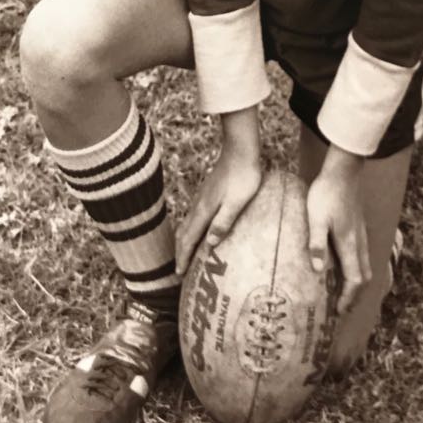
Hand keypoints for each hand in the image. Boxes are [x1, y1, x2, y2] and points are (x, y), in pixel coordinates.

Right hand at [175, 114, 261, 275]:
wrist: (240, 150)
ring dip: (185, 240)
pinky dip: (191, 229)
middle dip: (180, 251)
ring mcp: (202, 197)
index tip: (178, 273)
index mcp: (204, 210)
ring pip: (187, 224)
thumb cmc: (243, 177)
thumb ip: (223, 222)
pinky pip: (194, 216)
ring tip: (186, 253)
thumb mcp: (237, 202)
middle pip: (184, 233)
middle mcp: (199, 205)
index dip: (183, 257)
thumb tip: (211, 243)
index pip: (189, 239)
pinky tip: (199, 229)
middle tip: (179, 269)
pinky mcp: (207, 192)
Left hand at [306, 145, 370, 314]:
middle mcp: (358, 242)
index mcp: (349, 244)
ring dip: (356, 282)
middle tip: (341, 307)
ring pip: (365, 265)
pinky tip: (345, 265)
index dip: (348, 298)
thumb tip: (319, 271)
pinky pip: (362, 255)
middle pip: (364, 276)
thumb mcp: (316, 218)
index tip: (338, 311)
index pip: (355, 279)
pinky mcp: (358, 226)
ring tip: (343, 291)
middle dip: (355, 295)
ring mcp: (360, 234)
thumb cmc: (327, 193)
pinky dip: (357, 268)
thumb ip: (317, 243)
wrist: (343, 171)